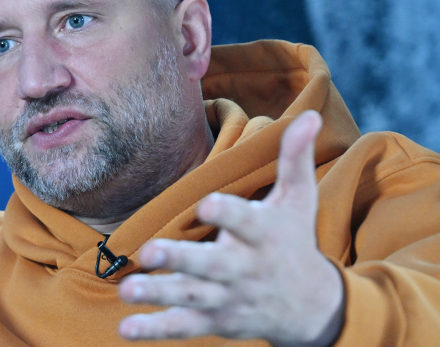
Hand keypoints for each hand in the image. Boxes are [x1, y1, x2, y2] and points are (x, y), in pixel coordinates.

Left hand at [118, 111, 343, 345]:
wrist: (313, 307)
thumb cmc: (294, 241)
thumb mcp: (299, 200)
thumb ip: (294, 158)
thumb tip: (307, 114)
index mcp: (263, 235)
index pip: (244, 221)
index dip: (226, 213)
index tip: (206, 204)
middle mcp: (244, 268)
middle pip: (210, 265)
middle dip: (181, 260)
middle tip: (149, 252)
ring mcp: (228, 298)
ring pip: (190, 297)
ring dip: (158, 294)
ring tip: (126, 290)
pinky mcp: (215, 320)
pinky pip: (182, 326)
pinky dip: (155, 329)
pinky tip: (126, 328)